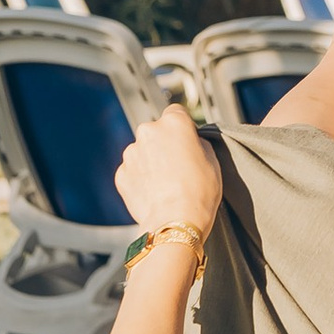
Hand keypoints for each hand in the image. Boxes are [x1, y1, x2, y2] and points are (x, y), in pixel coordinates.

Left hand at [115, 103, 222, 241]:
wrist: (175, 221)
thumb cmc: (200, 191)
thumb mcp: (212, 159)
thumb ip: (197, 142)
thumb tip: (189, 143)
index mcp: (174, 122)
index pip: (176, 112)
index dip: (183, 128)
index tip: (187, 142)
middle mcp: (148, 131)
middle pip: (156, 132)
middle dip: (164, 145)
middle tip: (178, 167)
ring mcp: (131, 152)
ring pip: (142, 151)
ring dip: (151, 162)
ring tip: (165, 184)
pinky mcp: (121, 173)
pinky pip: (132, 171)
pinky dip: (140, 179)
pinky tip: (154, 193)